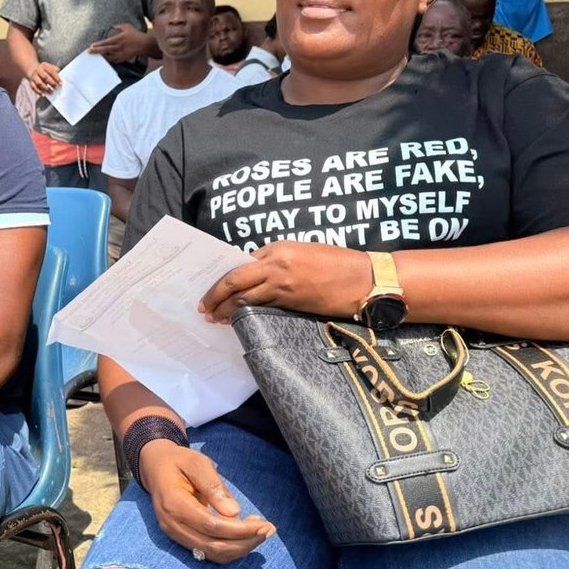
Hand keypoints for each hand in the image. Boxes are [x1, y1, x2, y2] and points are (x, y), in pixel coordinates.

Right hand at [25, 61, 61, 96]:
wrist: (33, 70)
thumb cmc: (45, 70)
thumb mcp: (50, 67)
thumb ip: (55, 70)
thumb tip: (59, 75)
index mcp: (44, 66)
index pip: (51, 71)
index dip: (56, 77)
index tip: (60, 83)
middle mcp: (38, 70)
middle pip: (45, 77)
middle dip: (51, 83)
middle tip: (56, 88)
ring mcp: (34, 76)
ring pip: (39, 83)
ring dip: (45, 88)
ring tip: (51, 92)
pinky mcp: (31, 82)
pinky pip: (34, 87)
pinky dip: (39, 92)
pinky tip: (43, 95)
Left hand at [88, 23, 152, 63]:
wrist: (144, 45)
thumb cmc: (136, 35)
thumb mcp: (127, 27)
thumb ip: (119, 26)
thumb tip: (112, 26)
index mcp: (119, 39)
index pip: (106, 42)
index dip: (98, 44)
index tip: (91, 46)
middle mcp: (119, 47)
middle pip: (105, 50)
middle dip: (96, 51)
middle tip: (89, 52)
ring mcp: (121, 54)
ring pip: (109, 56)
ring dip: (102, 56)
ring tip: (96, 55)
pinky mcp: (123, 58)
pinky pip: (114, 60)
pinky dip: (110, 59)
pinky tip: (105, 57)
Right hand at [138, 441, 272, 561]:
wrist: (156, 467)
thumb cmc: (179, 461)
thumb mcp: (197, 463)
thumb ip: (213, 486)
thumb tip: (234, 512)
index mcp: (174, 504)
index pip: (211, 526)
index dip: (240, 530)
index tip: (264, 525)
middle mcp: (172, 525)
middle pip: (213, 545)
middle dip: (245, 542)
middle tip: (269, 529)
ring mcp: (174, 534)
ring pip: (212, 553)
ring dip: (240, 548)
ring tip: (261, 532)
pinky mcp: (181, 539)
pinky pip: (207, 552)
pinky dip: (230, 549)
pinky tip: (245, 535)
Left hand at [200, 242, 373, 323]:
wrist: (365, 280)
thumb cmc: (339, 263)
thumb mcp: (304, 253)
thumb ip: (278, 261)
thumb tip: (256, 273)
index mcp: (278, 248)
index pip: (241, 262)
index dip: (224, 277)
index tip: (213, 287)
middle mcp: (276, 264)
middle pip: (234, 280)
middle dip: (215, 294)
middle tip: (203, 306)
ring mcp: (282, 285)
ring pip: (243, 297)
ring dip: (225, 309)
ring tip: (214, 317)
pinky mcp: (291, 302)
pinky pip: (260, 307)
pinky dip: (244, 313)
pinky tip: (235, 320)